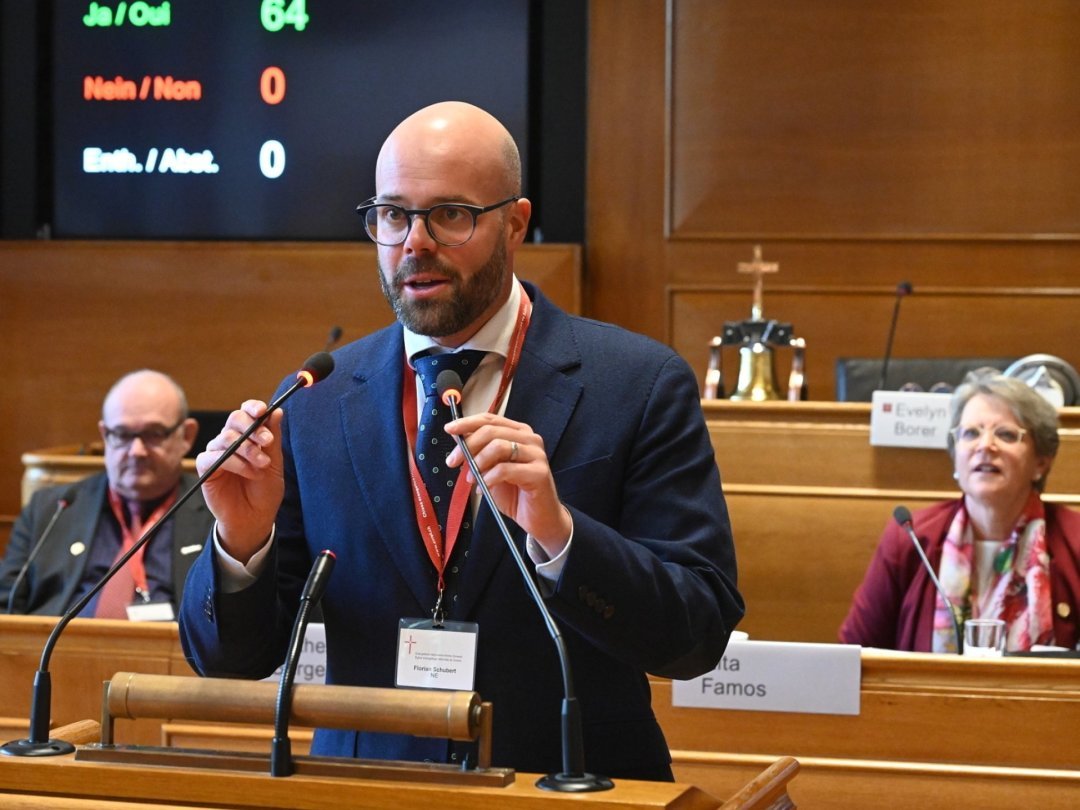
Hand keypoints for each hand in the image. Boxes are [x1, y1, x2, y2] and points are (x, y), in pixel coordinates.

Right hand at [196, 400, 283, 562]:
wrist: (255, 518)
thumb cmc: (264, 490)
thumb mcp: (275, 463)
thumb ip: (273, 438)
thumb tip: (277, 411)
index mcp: (248, 436)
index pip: (246, 413)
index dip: (252, 407)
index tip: (262, 411)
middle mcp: (231, 441)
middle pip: (234, 419)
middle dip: (252, 428)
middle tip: (266, 442)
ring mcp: (218, 453)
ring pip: (226, 438)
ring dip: (248, 450)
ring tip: (262, 466)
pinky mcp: (206, 468)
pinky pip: (214, 456)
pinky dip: (235, 463)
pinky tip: (249, 473)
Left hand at [444, 413, 571, 556]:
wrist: (538, 518)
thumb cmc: (515, 493)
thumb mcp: (490, 469)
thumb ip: (478, 453)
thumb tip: (456, 438)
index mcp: (518, 433)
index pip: (490, 419)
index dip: (468, 422)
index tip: (449, 429)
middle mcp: (530, 439)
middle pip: (491, 431)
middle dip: (467, 445)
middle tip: (453, 461)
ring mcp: (536, 455)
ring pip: (498, 447)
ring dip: (478, 463)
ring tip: (471, 479)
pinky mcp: (539, 473)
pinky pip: (505, 469)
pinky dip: (488, 478)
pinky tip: (483, 488)